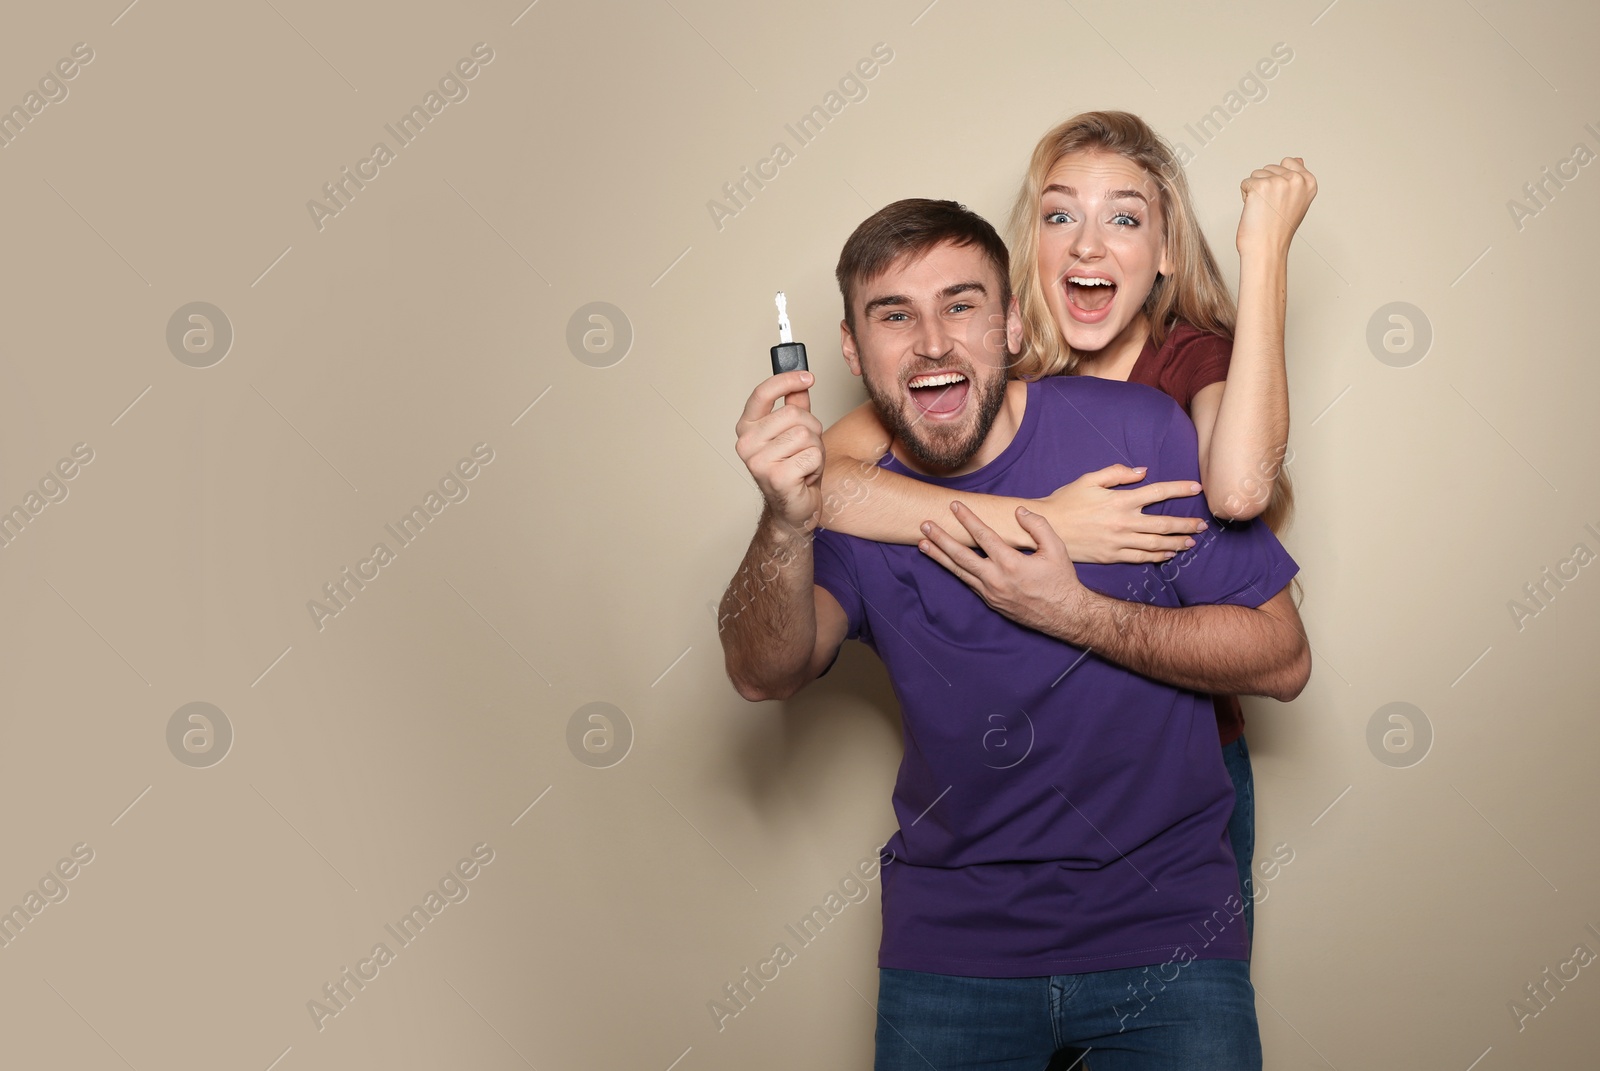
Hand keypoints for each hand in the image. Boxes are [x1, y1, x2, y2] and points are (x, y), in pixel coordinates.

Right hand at [734, 370, 823, 532]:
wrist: (793, 510)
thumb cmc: (793, 471)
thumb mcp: (793, 433)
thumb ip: (794, 407)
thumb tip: (800, 382)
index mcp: (747, 429)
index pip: (762, 393)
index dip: (786, 380)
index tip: (807, 376)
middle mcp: (747, 444)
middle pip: (793, 414)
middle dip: (811, 429)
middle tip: (806, 448)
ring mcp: (759, 462)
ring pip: (806, 435)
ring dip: (816, 449)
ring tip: (804, 464)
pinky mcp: (776, 477)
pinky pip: (812, 455)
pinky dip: (817, 466)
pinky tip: (805, 476)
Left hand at [917, 502, 1087, 639]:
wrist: (1065, 615)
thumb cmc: (1061, 580)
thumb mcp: (1057, 549)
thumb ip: (1038, 526)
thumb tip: (1019, 512)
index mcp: (1011, 564)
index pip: (983, 536)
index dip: (967, 519)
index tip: (954, 506)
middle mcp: (996, 580)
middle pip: (960, 556)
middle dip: (941, 539)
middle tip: (924, 525)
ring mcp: (990, 593)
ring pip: (959, 572)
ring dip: (939, 556)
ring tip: (922, 544)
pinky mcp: (990, 601)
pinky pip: (968, 582)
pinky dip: (954, 571)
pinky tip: (945, 562)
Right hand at [1037, 464, 1204, 563]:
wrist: (1045, 528)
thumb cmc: (1065, 501)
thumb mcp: (1088, 479)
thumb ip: (1117, 473)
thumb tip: (1143, 471)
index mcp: (1120, 500)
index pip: (1158, 492)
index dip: (1180, 489)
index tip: (1197, 488)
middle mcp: (1123, 522)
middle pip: (1164, 523)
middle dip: (1186, 524)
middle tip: (1203, 525)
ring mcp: (1119, 542)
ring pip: (1156, 543)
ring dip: (1177, 543)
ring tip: (1191, 542)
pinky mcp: (1112, 556)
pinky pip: (1141, 557)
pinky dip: (1157, 556)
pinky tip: (1168, 555)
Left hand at [1237, 157, 1316, 256]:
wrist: (1266, 249)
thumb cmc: (1278, 230)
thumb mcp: (1296, 200)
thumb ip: (1297, 178)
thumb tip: (1297, 159)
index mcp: (1309, 182)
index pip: (1288, 162)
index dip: (1278, 180)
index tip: (1281, 199)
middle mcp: (1297, 180)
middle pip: (1270, 167)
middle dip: (1266, 185)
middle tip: (1271, 208)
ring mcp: (1279, 182)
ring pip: (1256, 174)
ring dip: (1255, 191)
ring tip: (1263, 210)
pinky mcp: (1260, 186)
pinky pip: (1245, 183)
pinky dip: (1245, 196)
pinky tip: (1254, 210)